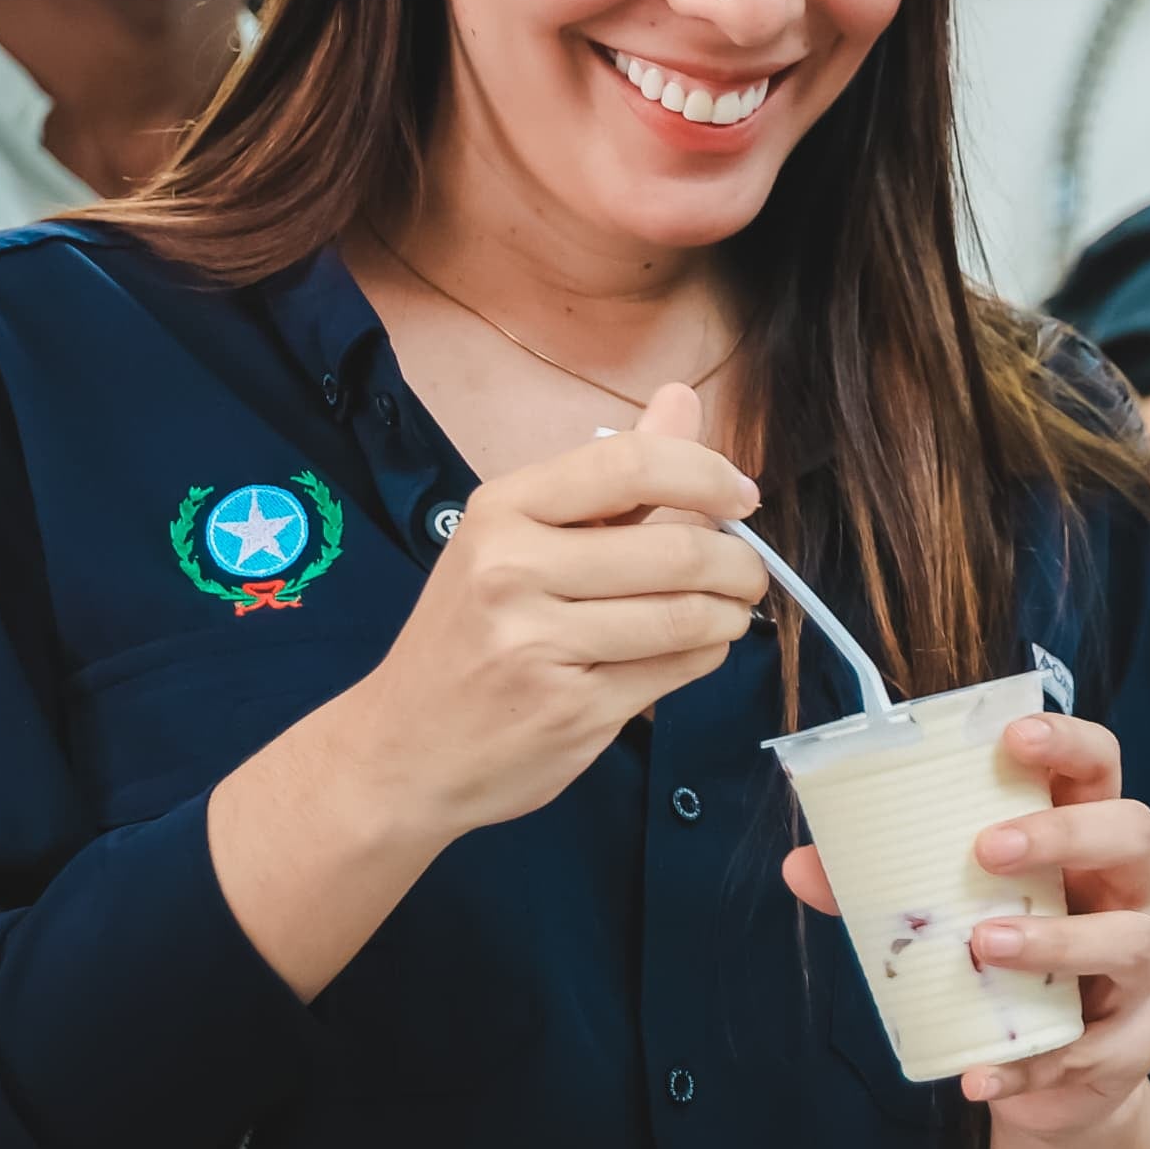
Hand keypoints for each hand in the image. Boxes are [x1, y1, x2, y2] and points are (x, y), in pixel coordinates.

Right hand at [312, 384, 766, 842]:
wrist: (400, 751)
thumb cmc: (467, 636)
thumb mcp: (514, 538)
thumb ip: (609, 474)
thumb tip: (682, 398)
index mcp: (502, 511)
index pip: (631, 464)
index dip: (708, 474)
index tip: (741, 498)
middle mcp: (513, 570)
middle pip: (678, 549)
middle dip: (740, 562)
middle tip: (749, 573)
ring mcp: (540, 645)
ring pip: (689, 614)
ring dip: (731, 613)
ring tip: (727, 612)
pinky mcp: (572, 710)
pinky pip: (677, 669)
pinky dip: (704, 655)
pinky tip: (691, 650)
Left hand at [785, 710, 1149, 1137]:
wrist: (1053, 1081)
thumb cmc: (1005, 967)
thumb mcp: (953, 918)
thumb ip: (882, 890)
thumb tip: (801, 865)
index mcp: (1087, 841)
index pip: (1100, 767)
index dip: (1069, 742)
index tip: (1014, 736)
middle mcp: (1131, 890)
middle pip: (1135, 834)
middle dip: (1067, 834)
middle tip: (987, 849)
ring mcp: (1147, 965)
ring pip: (1133, 940)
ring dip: (1059, 943)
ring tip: (986, 947)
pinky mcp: (1145, 1037)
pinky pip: (1098, 1049)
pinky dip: (1034, 1064)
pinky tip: (981, 1074)